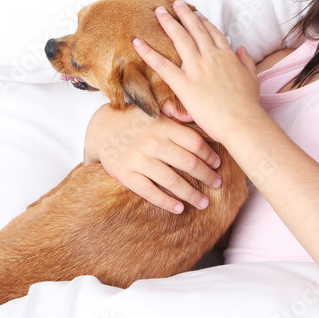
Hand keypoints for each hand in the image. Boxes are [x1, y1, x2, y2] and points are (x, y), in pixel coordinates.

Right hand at [84, 102, 221, 213]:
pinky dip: (167, 202)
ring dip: (191, 194)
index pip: (194, 142)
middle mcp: (152, 142)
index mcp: (163, 126)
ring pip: (172, 181)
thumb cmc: (134, 120)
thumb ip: (174, 110)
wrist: (100, 129)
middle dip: (206, 176)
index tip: (218, 164)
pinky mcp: (126, 174)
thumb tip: (193, 115)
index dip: (209, 155)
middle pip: (188, 163)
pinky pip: (151, 192)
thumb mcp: (153, 109)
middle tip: (217, 184)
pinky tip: (179, 208)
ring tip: (203, 202)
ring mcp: (139, 160)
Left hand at [132, 0, 262, 146]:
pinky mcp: (184, 83)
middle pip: (195, 30)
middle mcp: (211, 57)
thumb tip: (241, 48)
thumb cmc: (248, 105)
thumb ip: (246, 61)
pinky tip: (137, 42)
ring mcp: (196, 68)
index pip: (213, 33)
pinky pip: (162, 65)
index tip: (195, 13)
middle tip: (174, 3)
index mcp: (227, 56)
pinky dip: (148, 52)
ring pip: (180, 39)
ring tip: (158, 11)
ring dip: (168, 23)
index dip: (203, 22)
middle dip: (184, 14)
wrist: (242, 122)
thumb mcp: (252, 78)